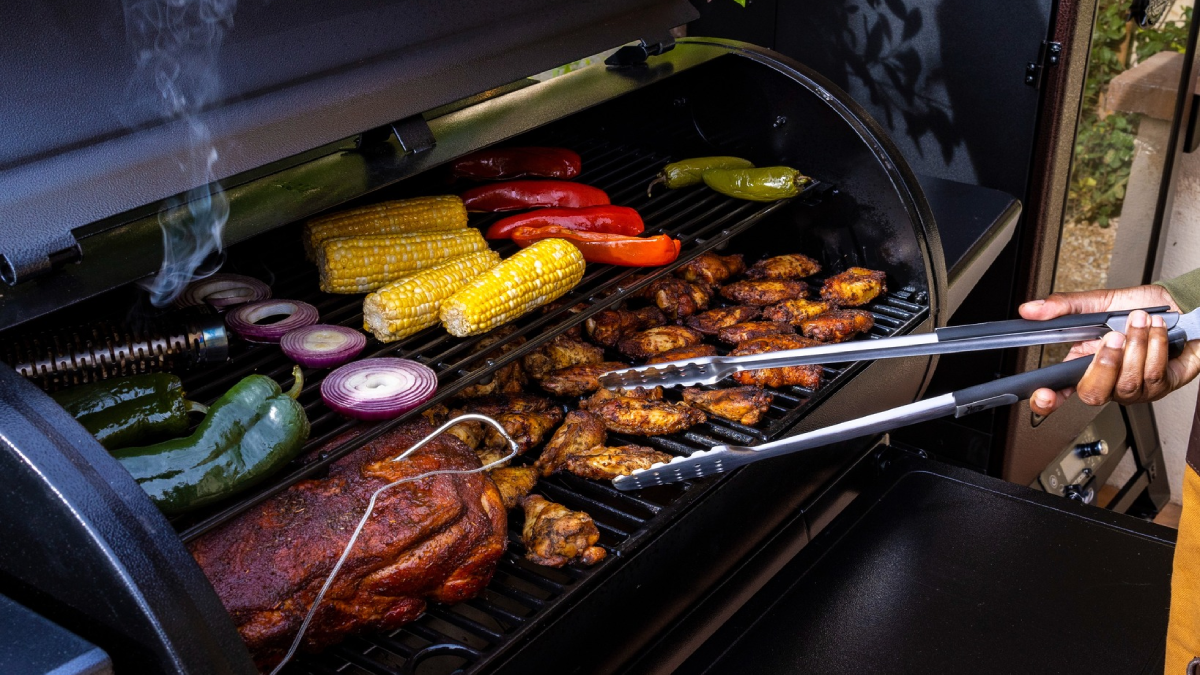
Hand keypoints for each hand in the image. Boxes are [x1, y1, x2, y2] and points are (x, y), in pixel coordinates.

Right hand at [1018, 285, 1199, 415]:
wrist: (1180, 306)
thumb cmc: (1139, 308)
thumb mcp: (1098, 303)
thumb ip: (1063, 307)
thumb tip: (1031, 309)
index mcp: (1083, 365)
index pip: (1059, 392)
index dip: (1047, 401)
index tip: (1044, 394)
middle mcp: (1107, 382)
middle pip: (1092, 394)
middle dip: (1104, 364)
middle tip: (1113, 336)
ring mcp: (1133, 389)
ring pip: (1126, 384)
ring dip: (1135, 347)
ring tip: (1140, 321)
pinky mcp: (1160, 386)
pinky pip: (1152, 376)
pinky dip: (1155, 346)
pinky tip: (1157, 330)